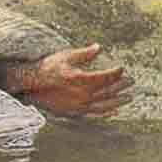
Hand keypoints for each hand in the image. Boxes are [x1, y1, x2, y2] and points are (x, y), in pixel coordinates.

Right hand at [9, 44, 132, 117]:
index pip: (105, 77)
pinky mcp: (72, 112)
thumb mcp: (66, 56)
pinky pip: (92, 114)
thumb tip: (98, 48)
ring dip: (117, 101)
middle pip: (107, 91)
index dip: (116, 73)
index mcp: (80, 79)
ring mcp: (77, 105)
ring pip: (103, 105)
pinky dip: (105, 113)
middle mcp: (81, 95)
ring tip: (129, 98)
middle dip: (121, 86)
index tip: (122, 68)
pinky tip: (114, 112)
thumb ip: (84, 54)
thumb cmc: (47, 68)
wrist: (29, 84)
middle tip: (132, 82)